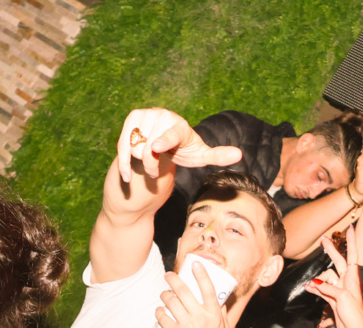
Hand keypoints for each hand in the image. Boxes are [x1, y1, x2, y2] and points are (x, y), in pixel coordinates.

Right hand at [117, 108, 241, 183]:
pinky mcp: (132, 117)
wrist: (165, 141)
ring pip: (136, 148)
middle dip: (152, 165)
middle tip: (159, 167)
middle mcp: (163, 115)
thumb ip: (216, 155)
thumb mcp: (199, 155)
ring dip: (140, 162)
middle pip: (150, 149)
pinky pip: (123, 144)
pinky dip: (124, 162)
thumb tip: (239, 155)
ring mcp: (146, 114)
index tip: (156, 147)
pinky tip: (127, 177)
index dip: (164, 141)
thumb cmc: (184, 150)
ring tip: (149, 159)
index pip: (171, 134)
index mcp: (180, 125)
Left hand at [156, 263, 228, 327]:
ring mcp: (188, 326)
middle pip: (184, 291)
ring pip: (171, 302)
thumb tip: (221, 299)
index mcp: (214, 315)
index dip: (201, 274)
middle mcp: (201, 318)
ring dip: (165, 295)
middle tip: (168, 275)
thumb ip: (222, 314)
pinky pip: (163, 317)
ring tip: (164, 294)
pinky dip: (159, 312)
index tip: (195, 264)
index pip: (208, 289)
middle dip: (173, 280)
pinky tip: (159, 311)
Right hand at [305, 225, 362, 327]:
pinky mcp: (332, 299)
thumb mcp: (342, 298)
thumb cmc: (354, 315)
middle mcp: (346, 281)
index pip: (352, 255)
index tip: (349, 228)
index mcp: (352, 278)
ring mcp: (339, 290)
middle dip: (330, 251)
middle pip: (337, 262)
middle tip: (323, 239)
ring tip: (310, 286)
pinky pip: (321, 289)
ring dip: (317, 280)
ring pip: (325, 278)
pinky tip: (307, 287)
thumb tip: (314, 283)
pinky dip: (315, 288)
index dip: (351, 242)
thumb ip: (328, 288)